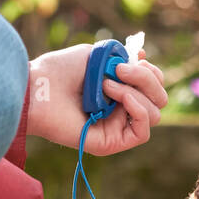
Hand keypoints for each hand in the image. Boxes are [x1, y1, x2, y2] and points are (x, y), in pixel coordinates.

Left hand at [26, 44, 167, 155]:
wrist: (38, 89)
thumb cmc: (61, 71)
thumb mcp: (99, 56)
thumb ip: (124, 58)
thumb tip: (145, 60)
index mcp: (120, 92)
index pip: (154, 87)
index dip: (150, 72)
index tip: (134, 58)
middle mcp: (121, 111)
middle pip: (159, 99)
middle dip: (146, 79)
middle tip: (119, 69)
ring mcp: (116, 128)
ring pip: (154, 113)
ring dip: (135, 92)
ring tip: (106, 85)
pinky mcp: (110, 143)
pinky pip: (142, 132)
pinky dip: (137, 109)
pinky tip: (116, 96)